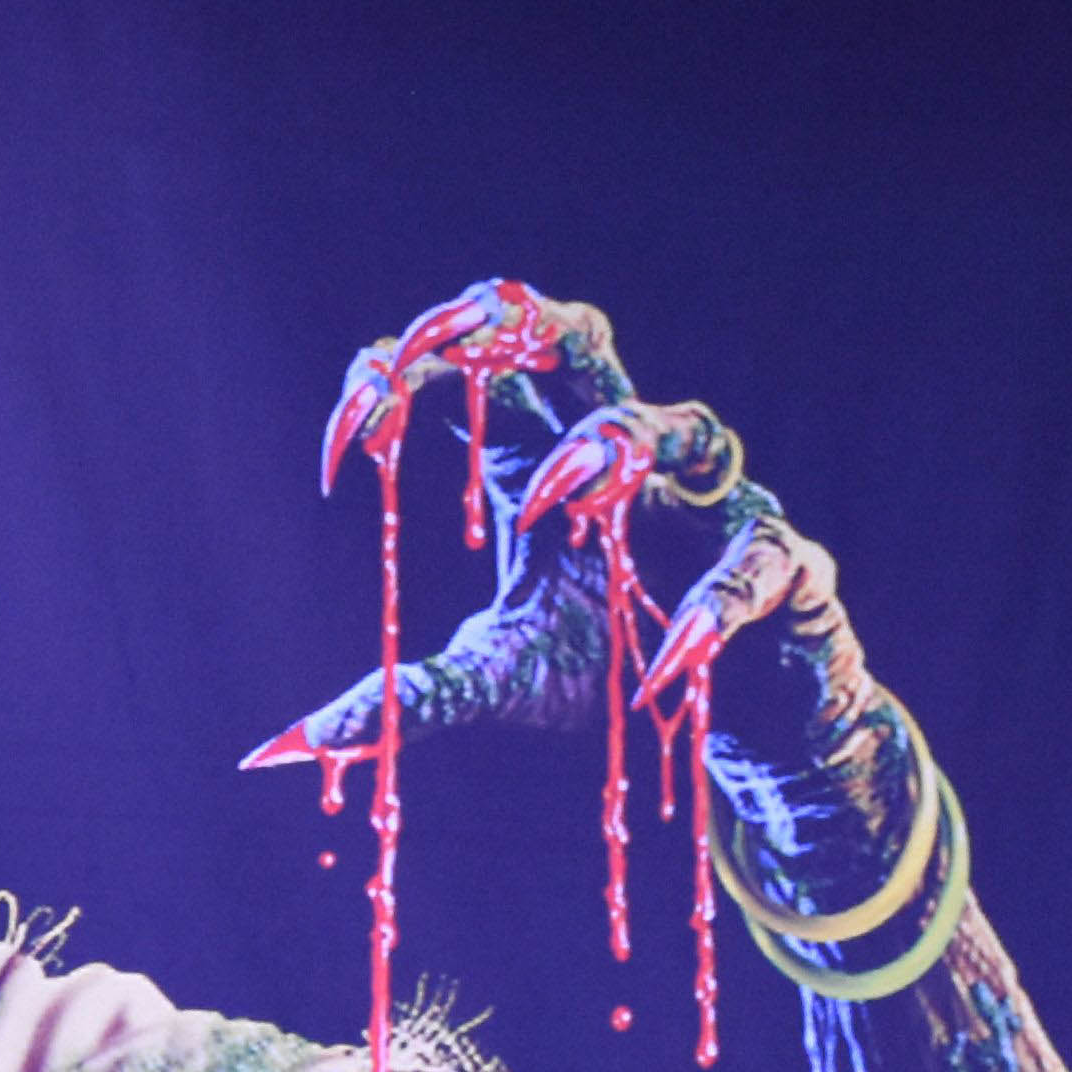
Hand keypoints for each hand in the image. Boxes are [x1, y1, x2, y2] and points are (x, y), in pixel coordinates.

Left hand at [253, 283, 832, 768]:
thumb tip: (282, 745)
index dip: (409, 376)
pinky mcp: (788, 573)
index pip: (481, 373)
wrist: (745, 736)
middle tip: (441, 343)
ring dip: (613, 449)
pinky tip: (667, 654)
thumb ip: (410, 695)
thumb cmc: (618, 678)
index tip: (345, 439)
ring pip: (684, 429)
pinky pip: (757, 564)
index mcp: (548, 463)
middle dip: (516, 326)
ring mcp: (716, 510)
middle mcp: (632, 463)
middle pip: (584, 344)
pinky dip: (713, 604)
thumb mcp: (503, 681)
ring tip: (550, 497)